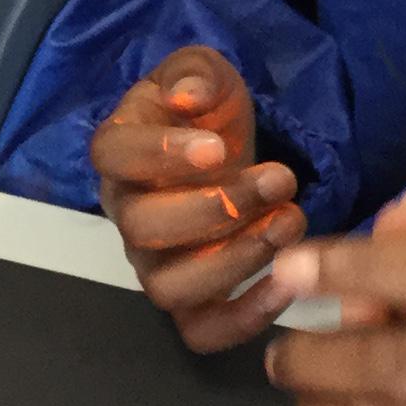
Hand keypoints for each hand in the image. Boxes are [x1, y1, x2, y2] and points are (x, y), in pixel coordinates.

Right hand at [91, 45, 304, 352]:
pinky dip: (240, 320)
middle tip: (279, 180)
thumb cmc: (205, 113)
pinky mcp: (190, 299)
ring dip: (233, 261)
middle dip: (218, 208)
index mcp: (118, 153)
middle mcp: (126, 215)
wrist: (223, 150)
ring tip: (289, 223)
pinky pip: (199, 331)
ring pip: (168, 287)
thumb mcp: (203, 74)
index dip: (162, 157)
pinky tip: (285, 285)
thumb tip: (187, 96)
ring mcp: (154, 263)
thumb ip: (194, 75)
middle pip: (143, 229)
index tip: (220, 149)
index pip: (117, 157)